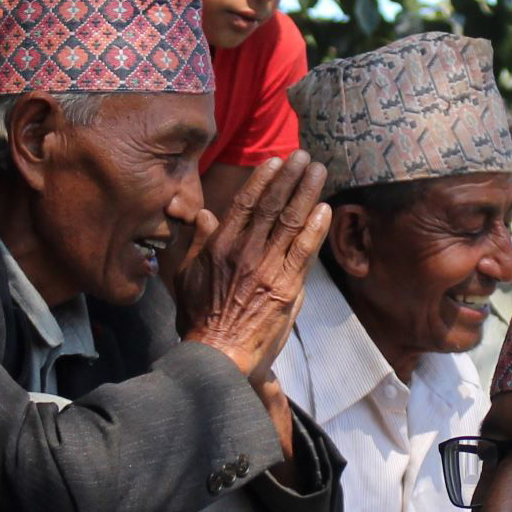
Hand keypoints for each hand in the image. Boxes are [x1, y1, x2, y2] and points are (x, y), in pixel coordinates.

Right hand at [176, 153, 330, 380]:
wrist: (216, 355)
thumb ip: (198, 243)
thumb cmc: (198, 320)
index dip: (262, 179)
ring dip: (306, 193)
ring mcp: (267, 267)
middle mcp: (244, 250)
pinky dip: (316, 228)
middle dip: (290, 177)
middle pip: (272, 205)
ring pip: (290, 221)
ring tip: (318, 172)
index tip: (276, 161)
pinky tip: (325, 209)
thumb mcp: (186, 276)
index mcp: (219, 245)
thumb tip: (203, 215)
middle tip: (304, 157)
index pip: (245, 203)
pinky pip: (305, 250)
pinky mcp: (286, 286)